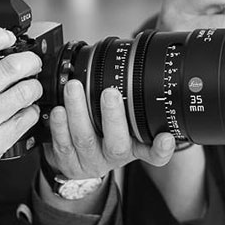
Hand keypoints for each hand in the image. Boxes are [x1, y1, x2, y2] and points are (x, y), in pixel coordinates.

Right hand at [0, 27, 42, 224]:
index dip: (1, 35)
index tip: (9, 37)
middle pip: (12, 67)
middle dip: (31, 61)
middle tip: (33, 63)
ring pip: (25, 92)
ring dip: (34, 87)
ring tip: (30, 88)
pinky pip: (26, 119)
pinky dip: (31, 111)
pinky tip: (23, 111)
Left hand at [42, 80, 174, 179]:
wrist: (76, 161)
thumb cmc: (104, 135)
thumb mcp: (124, 125)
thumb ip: (132, 103)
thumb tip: (135, 63)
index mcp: (134, 147)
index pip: (154, 154)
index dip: (161, 148)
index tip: (165, 137)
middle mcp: (114, 156)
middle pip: (117, 145)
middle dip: (113, 117)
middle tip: (110, 93)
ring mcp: (91, 160)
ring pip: (85, 139)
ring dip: (78, 112)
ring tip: (74, 88)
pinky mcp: (68, 162)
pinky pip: (62, 144)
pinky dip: (59, 126)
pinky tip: (59, 110)